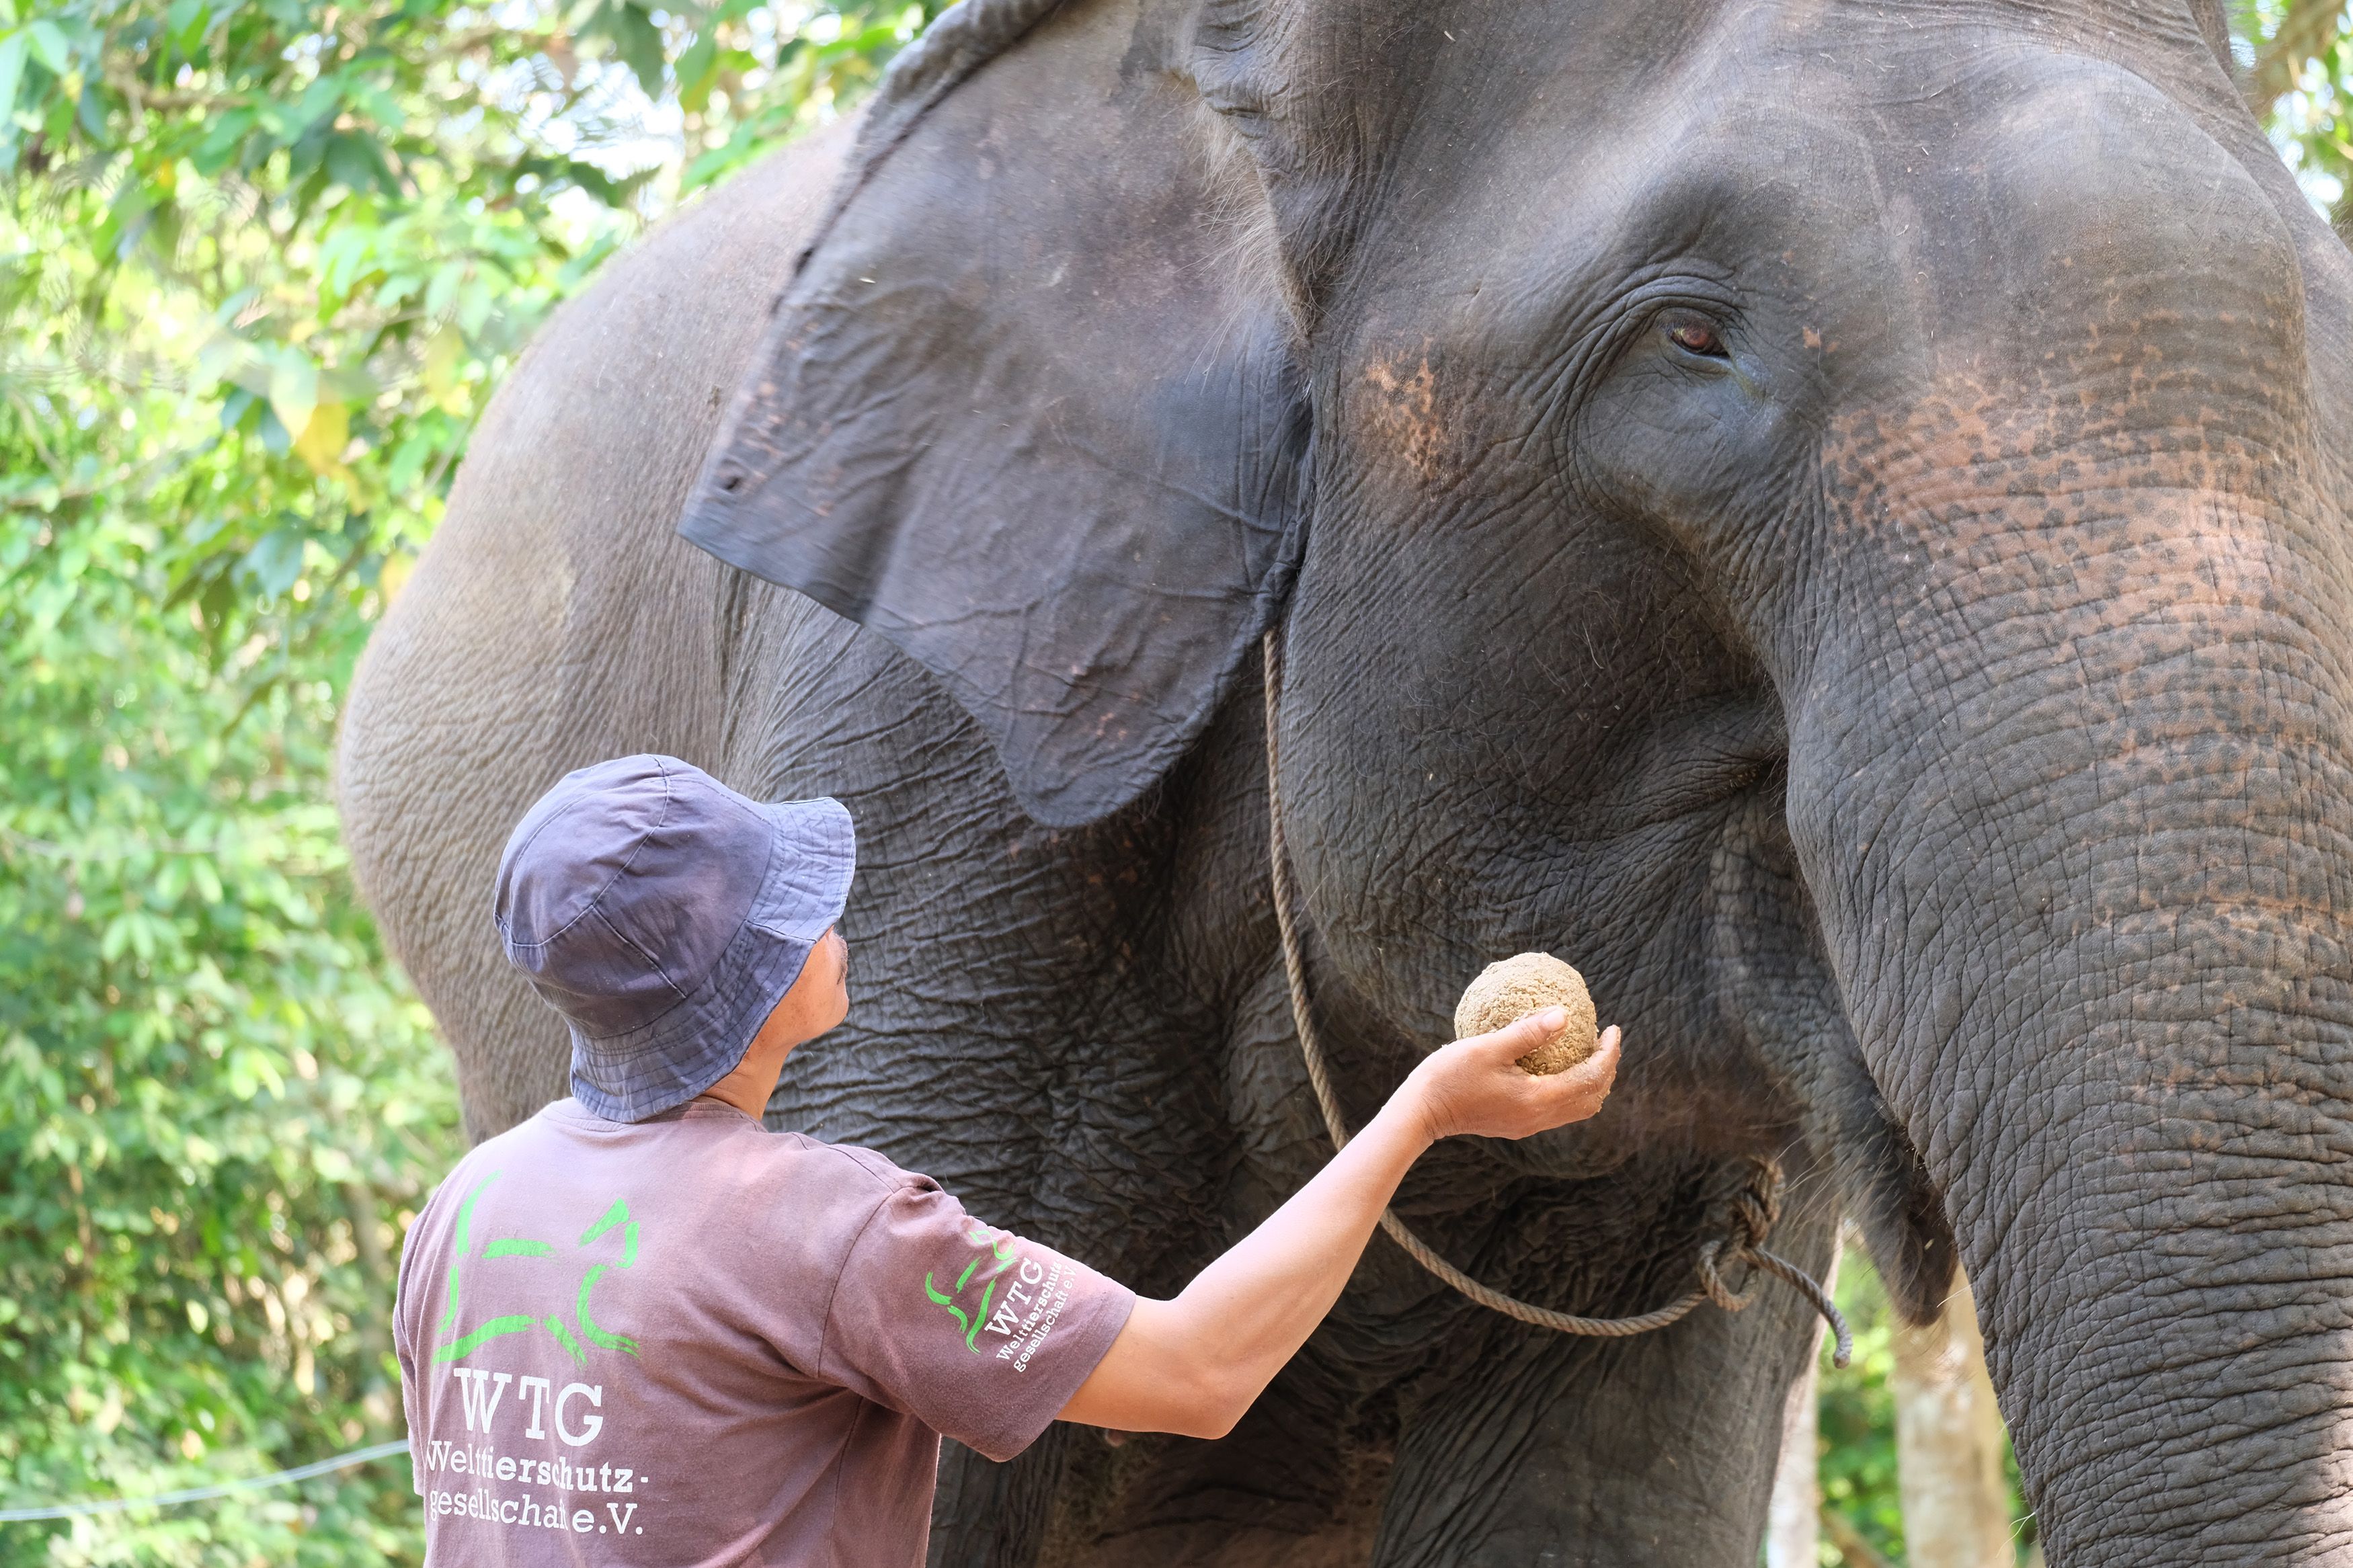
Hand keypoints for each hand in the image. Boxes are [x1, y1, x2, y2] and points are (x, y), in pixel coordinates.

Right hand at [1401, 1011, 1620, 1143]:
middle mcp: (1539, 1117)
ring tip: (1589, 1053)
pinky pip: (1560, 1110)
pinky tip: (1560, 1068)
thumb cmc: (1449, 1076)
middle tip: (1606, 1040)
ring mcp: (1528, 1125)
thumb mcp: (1488, 1047)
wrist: (1422, 1112)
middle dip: (1606, 1069)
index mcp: (1537, 1098)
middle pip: (1591, 1098)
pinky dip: (1572, 1089)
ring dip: (1591, 1081)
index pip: (1590, 1078)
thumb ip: (1528, 1032)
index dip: (1608, 1053)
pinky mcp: (1518, 1124)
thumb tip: (1565, 1015)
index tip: (1612, 1028)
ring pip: (1578, 1108)